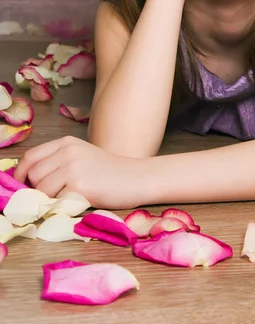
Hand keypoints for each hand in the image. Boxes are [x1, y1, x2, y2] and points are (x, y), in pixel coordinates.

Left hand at [13, 136, 142, 208]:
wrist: (136, 178)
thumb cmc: (109, 172)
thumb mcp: (81, 157)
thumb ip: (57, 163)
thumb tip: (27, 182)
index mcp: (66, 142)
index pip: (30, 157)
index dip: (21, 175)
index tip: (23, 187)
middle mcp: (67, 151)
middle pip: (32, 175)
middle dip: (35, 190)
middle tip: (49, 198)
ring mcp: (73, 168)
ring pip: (40, 190)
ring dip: (48, 200)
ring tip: (66, 200)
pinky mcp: (79, 186)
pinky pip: (55, 202)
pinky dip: (61, 207)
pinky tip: (76, 203)